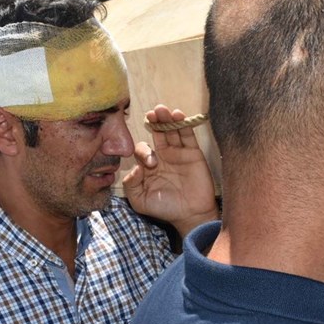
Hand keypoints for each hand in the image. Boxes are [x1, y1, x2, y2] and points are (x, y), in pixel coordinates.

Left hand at [123, 105, 217, 235]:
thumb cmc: (164, 208)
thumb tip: (135, 167)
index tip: (151, 164)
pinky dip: (183, 124)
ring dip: (166, 118)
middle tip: (152, 113)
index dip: (144, 152)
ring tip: (162, 109)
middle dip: (154, 121)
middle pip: (157, 133)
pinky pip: (187, 135)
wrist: (190, 215)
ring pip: (171, 130)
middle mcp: (163, 156)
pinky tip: (177, 115)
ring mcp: (178, 153)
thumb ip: (131, 184)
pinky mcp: (193, 153)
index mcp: (149, 165)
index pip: (142, 149)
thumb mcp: (140, 200)